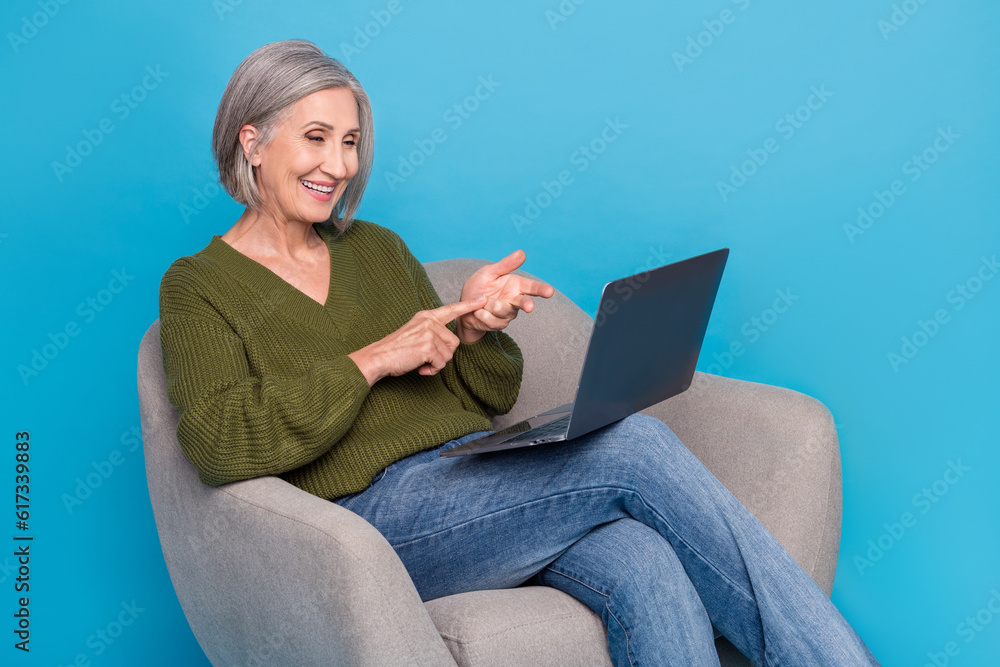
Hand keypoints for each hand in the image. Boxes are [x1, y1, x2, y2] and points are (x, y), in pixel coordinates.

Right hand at [348, 296, 487, 385]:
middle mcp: (429, 321)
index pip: (451, 309)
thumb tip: (448, 345)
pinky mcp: (428, 346)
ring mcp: (429, 332)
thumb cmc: (396, 350)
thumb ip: (431, 332)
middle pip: (454, 342)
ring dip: (437, 364)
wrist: (378, 357)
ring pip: (449, 354)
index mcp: (426, 316)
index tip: (483, 299)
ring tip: (421, 362)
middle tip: (426, 358)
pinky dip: (432, 370)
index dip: (468, 305)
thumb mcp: (415, 333)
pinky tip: (420, 367)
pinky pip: (441, 363)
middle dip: (443, 355)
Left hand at [456, 249, 555, 343]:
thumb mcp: (489, 273)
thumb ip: (505, 265)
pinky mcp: (499, 325)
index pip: (531, 287)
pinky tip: (478, 311)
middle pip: (525, 303)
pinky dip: (482, 314)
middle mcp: (514, 300)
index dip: (542, 289)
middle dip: (527, 304)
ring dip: (490, 306)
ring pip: (504, 311)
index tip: (550, 291)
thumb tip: (522, 253)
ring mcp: (508, 314)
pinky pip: (492, 321)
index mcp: (515, 286)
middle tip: (529, 307)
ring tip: (482, 301)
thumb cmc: (478, 287)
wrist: (464, 307)